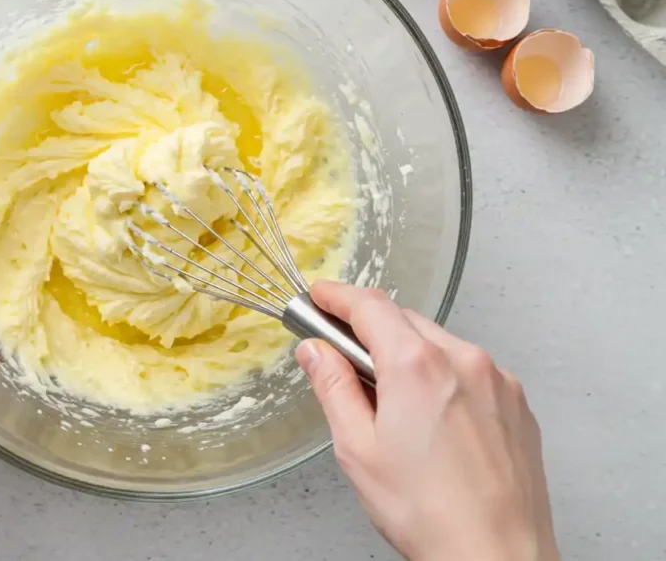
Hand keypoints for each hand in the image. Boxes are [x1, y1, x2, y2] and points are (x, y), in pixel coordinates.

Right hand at [296, 282, 557, 560]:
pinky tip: (433, 421)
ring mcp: (496, 379)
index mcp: (416, 365)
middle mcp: (463, 359)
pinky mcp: (516, 402)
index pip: (369, 305)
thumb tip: (315, 351)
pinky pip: (470, 370)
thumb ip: (333, 387)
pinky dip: (444, 377)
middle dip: (370, 330)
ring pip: (439, 344)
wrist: (497, 556)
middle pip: (404, 320)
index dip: (337, 296)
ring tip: (392, 405)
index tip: (320, 296)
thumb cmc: (429, 513)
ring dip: (409, 356)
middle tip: (343, 358)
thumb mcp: (357, 449)